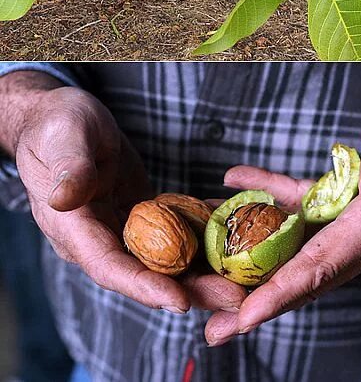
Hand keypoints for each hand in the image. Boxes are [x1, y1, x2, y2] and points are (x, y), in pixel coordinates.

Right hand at [11, 82, 244, 314]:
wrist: (60, 117)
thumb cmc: (56, 125)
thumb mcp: (62, 139)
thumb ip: (69, 169)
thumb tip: (64, 197)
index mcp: (73, 229)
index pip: (109, 267)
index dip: (144, 286)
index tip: (179, 301)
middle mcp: (99, 239)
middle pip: (145, 273)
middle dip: (190, 289)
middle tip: (234, 299)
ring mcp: (121, 229)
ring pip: (165, 259)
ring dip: (204, 271)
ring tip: (245, 280)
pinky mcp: (141, 215)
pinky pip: (173, 231)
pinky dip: (203, 235)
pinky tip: (236, 233)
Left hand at [205, 86, 360, 344]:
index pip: (322, 267)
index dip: (282, 293)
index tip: (245, 317)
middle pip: (302, 276)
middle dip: (257, 303)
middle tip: (213, 328)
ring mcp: (352, 221)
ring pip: (295, 249)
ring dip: (253, 263)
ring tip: (208, 278)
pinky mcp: (345, 200)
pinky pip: (298, 208)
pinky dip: (266, 199)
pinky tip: (235, 182)